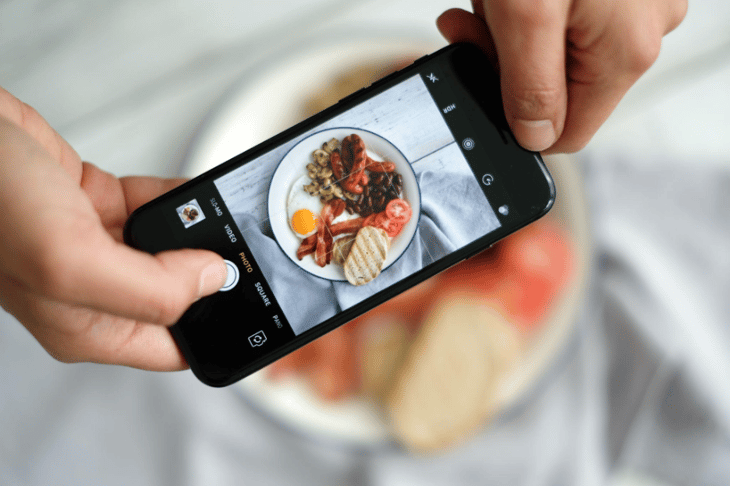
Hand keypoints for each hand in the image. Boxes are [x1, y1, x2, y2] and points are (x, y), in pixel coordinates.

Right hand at [0, 88, 226, 369]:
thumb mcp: (67, 259)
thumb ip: (148, 287)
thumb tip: (213, 281)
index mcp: (87, 327)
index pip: (175, 347)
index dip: (220, 331)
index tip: (260, 307)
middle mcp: (94, 291)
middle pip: (180, 294)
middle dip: (216, 273)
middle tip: (249, 249)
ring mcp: (96, 246)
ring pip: (173, 248)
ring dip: (204, 231)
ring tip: (229, 212)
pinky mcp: (96, 204)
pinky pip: (158, 206)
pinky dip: (183, 198)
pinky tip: (201, 191)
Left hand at [437, 0, 686, 152]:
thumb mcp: (524, 13)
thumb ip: (530, 86)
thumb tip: (535, 136)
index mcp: (626, 52)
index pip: (565, 131)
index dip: (512, 114)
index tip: (476, 67)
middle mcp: (644, 31)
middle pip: (559, 87)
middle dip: (506, 60)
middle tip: (468, 23)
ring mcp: (637, 4)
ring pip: (559, 51)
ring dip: (516, 30)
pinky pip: (573, 15)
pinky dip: (536, 6)